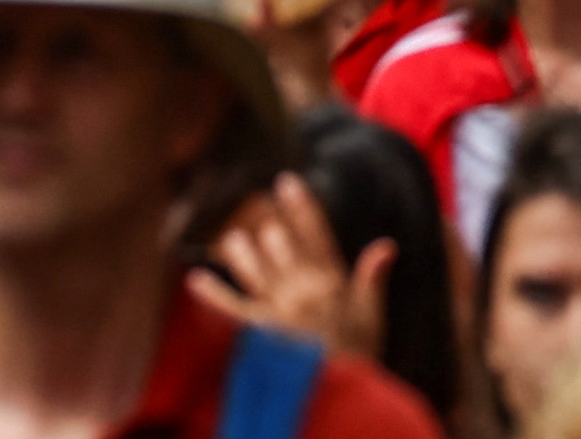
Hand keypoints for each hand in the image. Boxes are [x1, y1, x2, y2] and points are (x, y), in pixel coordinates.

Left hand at [201, 173, 391, 358]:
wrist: (342, 400)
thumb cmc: (358, 358)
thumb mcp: (372, 318)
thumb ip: (372, 279)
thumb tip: (386, 244)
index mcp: (333, 283)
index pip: (317, 234)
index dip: (302, 207)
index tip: (286, 180)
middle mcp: (304, 291)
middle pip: (281, 245)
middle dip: (268, 228)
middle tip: (255, 210)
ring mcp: (280, 311)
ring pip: (255, 268)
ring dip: (240, 251)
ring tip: (232, 238)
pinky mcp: (259, 335)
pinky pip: (232, 309)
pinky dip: (211, 294)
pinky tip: (194, 279)